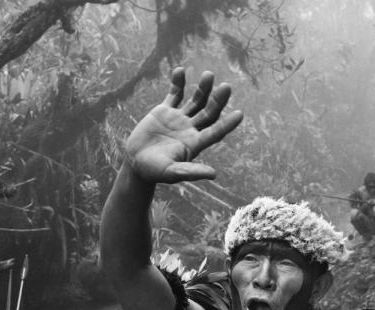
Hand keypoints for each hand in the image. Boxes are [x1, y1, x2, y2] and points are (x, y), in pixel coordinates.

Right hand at [125, 68, 243, 183]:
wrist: (135, 162)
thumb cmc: (154, 172)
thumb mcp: (172, 173)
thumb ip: (190, 172)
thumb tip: (213, 174)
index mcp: (195, 144)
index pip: (215, 132)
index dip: (227, 124)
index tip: (240, 114)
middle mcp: (191, 129)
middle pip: (209, 112)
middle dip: (218, 100)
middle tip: (227, 87)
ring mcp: (179, 118)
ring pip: (195, 100)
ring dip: (203, 88)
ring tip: (209, 75)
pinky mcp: (165, 111)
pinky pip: (174, 93)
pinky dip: (178, 83)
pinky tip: (180, 70)